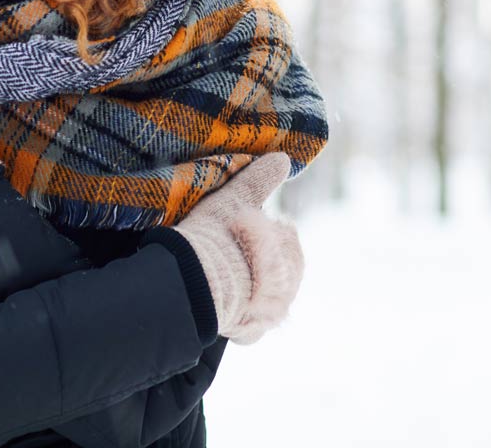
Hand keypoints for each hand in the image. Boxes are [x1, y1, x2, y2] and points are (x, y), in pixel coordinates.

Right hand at [171, 153, 303, 344]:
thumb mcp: (237, 200)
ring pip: (262, 298)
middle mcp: (289, 287)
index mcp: (292, 253)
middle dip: (254, 262)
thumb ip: (259, 179)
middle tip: (225, 251)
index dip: (256, 230)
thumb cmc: (218, 238)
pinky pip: (247, 325)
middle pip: (274, 269)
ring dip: (246, 288)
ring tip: (219, 276)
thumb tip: (283, 158)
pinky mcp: (252, 333)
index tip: (235, 227)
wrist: (198, 284)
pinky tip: (221, 305)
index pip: (281, 236)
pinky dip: (237, 317)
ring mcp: (272, 313)